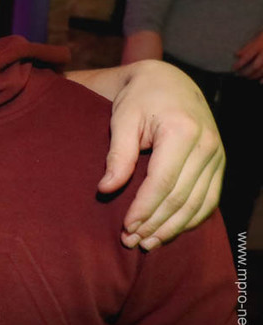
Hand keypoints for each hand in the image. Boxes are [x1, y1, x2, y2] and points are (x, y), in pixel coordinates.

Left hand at [97, 60, 223, 249]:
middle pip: (181, 197)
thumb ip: (117, 155)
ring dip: (173, 228)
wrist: (168, 81)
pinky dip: (192, 219)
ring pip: (198, 203)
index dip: (144, 209)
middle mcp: (206, 145)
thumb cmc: (139, 99)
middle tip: (132, 241)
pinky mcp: (219, 162)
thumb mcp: (122, 120)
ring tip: (148, 243)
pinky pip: (210, 198)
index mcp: (182, 132)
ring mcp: (217, 155)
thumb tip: (105, 189)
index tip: (126, 227)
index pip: (163, 183)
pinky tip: (171, 231)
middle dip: (156, 224)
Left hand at [234, 32, 262, 81]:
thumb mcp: (258, 37)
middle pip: (255, 66)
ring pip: (262, 70)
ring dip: (254, 76)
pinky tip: (260, 82)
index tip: (233, 68)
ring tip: (248, 77)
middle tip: (239, 75)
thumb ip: (248, 47)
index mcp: (260, 45)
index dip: (239, 64)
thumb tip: (237, 54)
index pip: (247, 56)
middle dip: (246, 72)